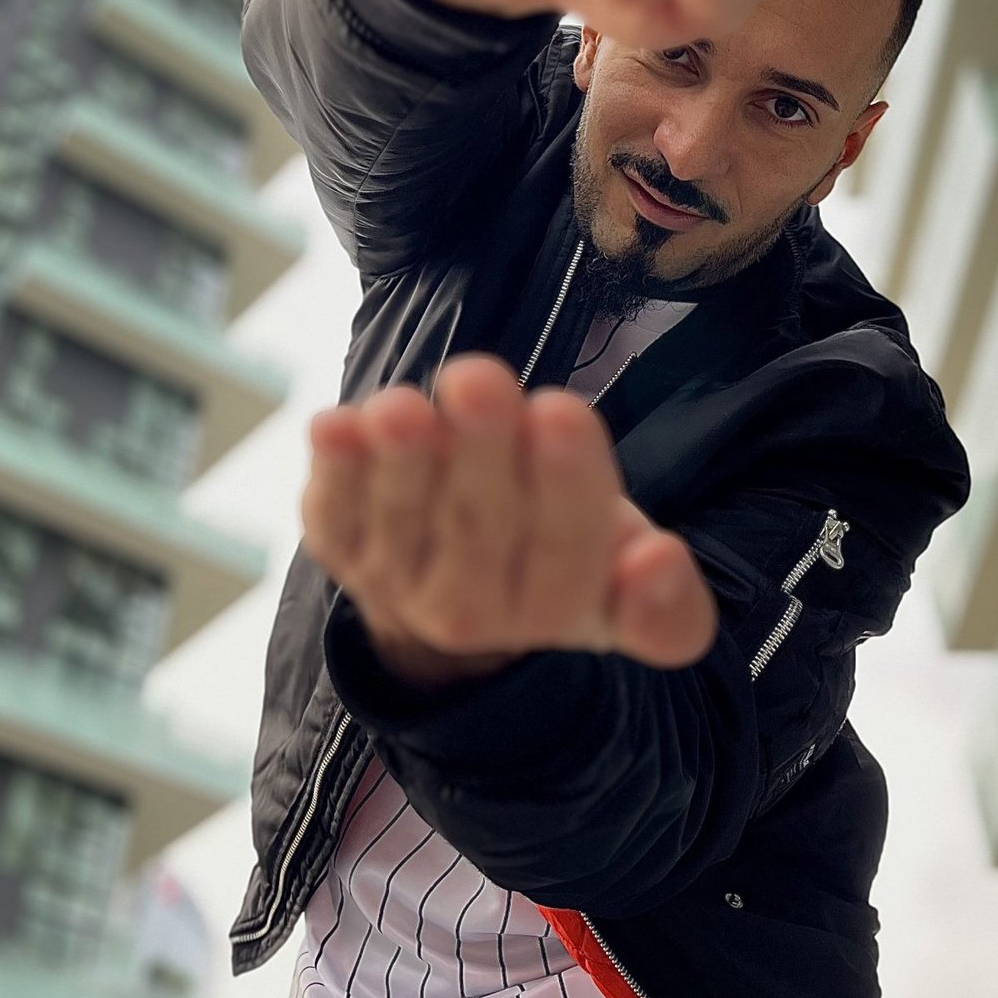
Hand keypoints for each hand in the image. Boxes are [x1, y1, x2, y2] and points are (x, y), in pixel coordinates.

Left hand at [301, 354, 717, 683]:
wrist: (464, 598)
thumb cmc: (560, 551)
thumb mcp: (628, 575)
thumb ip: (666, 601)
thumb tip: (660, 564)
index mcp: (561, 614)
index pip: (567, 555)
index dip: (565, 484)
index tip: (561, 412)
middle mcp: (473, 617)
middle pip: (479, 529)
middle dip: (480, 451)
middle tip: (479, 381)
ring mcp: (398, 586)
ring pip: (400, 522)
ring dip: (399, 462)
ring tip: (402, 408)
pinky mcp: (342, 551)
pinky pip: (333, 517)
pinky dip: (332, 474)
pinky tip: (333, 429)